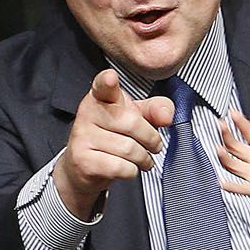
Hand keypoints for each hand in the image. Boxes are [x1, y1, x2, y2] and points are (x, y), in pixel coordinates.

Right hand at [54, 69, 172, 218]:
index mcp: (101, 96)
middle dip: (151, 139)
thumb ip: (155, 110)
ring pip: (129, 149)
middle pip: (132, 123)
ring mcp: (82, 137)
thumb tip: (166, 116)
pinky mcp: (83, 160)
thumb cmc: (111, 136)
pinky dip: (132, 171)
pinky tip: (127, 168)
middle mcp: (88, 113)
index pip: (103, 86)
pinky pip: (120, 167)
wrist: (82, 167)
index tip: (110, 78)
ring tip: (143, 160)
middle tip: (154, 146)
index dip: (107, 81)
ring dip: (144, 159)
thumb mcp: (135, 117)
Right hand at [217, 110, 249, 214]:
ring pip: (233, 164)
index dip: (241, 122)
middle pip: (235, 146)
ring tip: (218, 149)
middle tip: (221, 125)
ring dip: (225, 157)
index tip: (233, 113)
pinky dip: (232, 186)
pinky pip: (241, 187)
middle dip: (227, 135)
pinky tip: (223, 182)